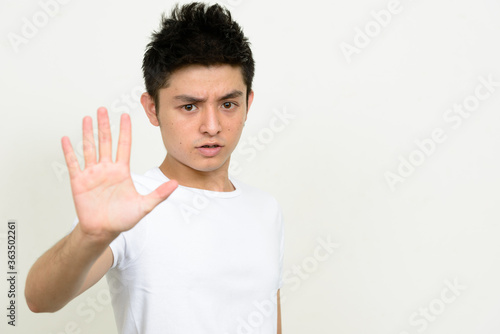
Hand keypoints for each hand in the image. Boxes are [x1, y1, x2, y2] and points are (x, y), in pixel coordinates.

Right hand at [61, 107, 177, 240]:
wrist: (103, 231)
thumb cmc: (123, 219)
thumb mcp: (145, 206)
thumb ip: (160, 194)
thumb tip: (176, 183)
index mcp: (121, 171)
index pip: (124, 145)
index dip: (124, 130)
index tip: (125, 115)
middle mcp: (107, 169)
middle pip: (105, 142)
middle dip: (104, 125)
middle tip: (103, 109)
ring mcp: (92, 174)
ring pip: (89, 148)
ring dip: (87, 133)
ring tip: (87, 118)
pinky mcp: (79, 182)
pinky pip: (73, 163)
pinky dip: (69, 151)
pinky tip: (66, 139)